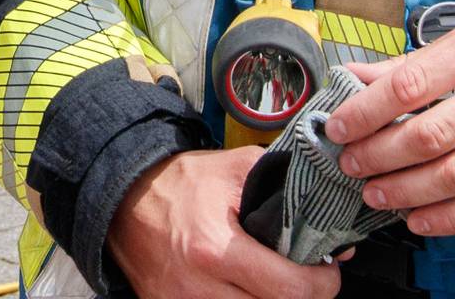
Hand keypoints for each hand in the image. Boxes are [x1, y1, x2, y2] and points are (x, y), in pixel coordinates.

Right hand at [109, 148, 341, 298]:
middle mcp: (198, 287)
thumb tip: (330, 224)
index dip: (321, 282)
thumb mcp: (236, 169)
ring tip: (273, 281)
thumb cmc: (181, 184)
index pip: (291, 289)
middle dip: (301, 296)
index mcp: (215, 249)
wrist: (124, 199)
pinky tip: (246, 288)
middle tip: (305, 277)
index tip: (325, 270)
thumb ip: (286, 188)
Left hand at [323, 0, 454, 235]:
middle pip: (431, 136)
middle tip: (351, 164)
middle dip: (380, 156)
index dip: (366, 111)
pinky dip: (454, 219)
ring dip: (408, 192)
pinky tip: (422, 220)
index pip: (411, 85)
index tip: (339, 126)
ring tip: (376, 193)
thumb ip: (418, 60)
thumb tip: (358, 78)